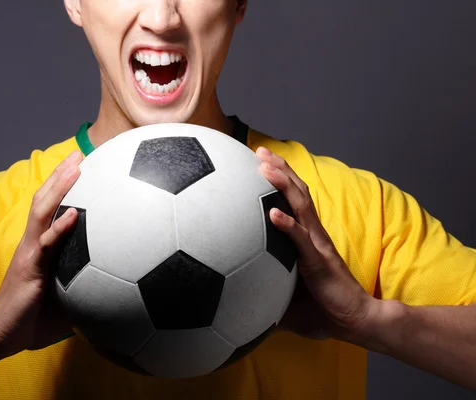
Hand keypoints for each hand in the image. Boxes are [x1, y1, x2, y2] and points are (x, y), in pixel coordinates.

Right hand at [0, 150, 82, 355]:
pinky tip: (75, 214)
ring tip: (76, 167)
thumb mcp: (63, 293)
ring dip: (60, 187)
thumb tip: (115, 281)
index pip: (50, 207)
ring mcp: (31, 251)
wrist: (1, 334)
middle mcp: (34, 242)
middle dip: (61, 174)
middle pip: (45, 199)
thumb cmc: (32, 316)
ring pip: (43, 211)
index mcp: (41, 245)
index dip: (62, 186)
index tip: (81, 166)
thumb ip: (82, 281)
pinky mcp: (30, 267)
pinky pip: (47, 244)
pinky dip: (60, 227)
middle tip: (79, 153)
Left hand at [256, 146, 378, 342]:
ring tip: (265, 167)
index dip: (280, 177)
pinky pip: (302, 241)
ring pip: (300, 207)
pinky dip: (288, 225)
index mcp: (308, 236)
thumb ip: (269, 282)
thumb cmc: (323, 305)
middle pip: (297, 192)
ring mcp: (317, 245)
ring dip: (282, 185)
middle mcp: (313, 234)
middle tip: (260, 150)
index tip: (260, 160)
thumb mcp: (289, 289)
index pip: (294, 199)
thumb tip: (239, 292)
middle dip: (280, 169)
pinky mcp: (318, 262)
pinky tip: (272, 213)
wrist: (353, 319)